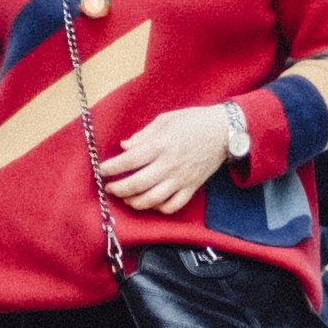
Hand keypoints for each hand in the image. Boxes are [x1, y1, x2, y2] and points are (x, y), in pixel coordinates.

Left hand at [96, 101, 240, 216]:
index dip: (111, 168)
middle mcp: (170, 164)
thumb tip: (124, 147)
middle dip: (118, 189)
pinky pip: (173, 205)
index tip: (102, 170)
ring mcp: (181, 178)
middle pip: (137, 184)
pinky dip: (159, 208)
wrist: (225, 131)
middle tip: (109, 187)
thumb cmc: (194, 121)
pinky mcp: (192, 187)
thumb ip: (143, 135)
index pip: (129, 161)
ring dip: (134, 202)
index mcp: (162, 144)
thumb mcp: (166, 119)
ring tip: (126, 198)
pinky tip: (151, 202)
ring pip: (152, 199)